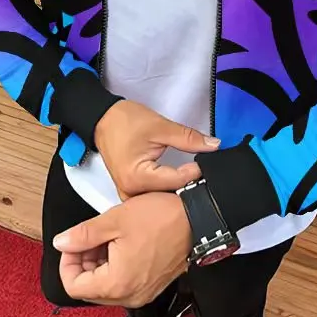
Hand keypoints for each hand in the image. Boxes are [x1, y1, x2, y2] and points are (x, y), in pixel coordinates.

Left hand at [54, 192, 191, 307]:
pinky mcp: (152, 286)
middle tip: (90, 236)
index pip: (73, 286)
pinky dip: (116, 266)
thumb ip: (83, 234)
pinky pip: (124, 283)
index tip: (73, 243)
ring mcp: (143, 293)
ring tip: (108, 236)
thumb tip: (62, 243)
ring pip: (106, 286)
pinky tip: (122, 243)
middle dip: (84, 261)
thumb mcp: (115, 220)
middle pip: (89, 288)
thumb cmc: (163, 217)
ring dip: (100, 263)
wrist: (198, 219)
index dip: (67, 262)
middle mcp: (129, 296)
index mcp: (116, 283)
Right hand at [94, 99, 218, 199]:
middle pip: (168, 195)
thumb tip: (213, 146)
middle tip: (202, 172)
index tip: (206, 163)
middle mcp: (130, 192)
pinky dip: (165, 188)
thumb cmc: (124, 122)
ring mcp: (128, 194)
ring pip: (161, 198)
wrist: (103, 119)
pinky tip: (175, 181)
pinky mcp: (130, 190)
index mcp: (137, 178)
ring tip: (190, 176)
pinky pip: (152, 195)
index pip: (176, 182)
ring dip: (176, 189)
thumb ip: (189, 138)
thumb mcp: (161, 127)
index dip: (195, 172)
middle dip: (187, 184)